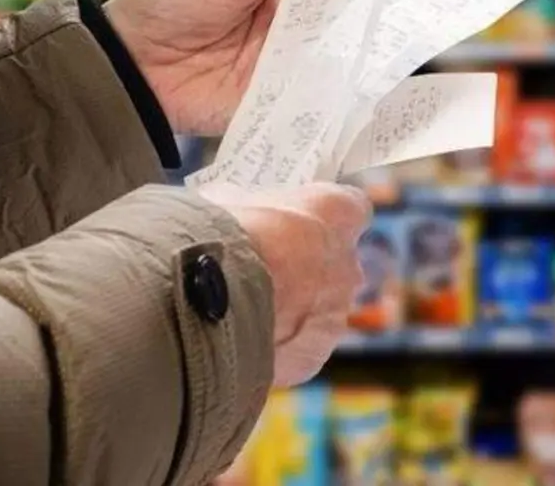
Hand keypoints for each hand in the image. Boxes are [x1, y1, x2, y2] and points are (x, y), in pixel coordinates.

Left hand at [105, 0, 451, 134]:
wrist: (133, 66)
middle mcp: (297, 14)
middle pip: (358, 0)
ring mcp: (296, 56)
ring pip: (354, 44)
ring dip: (389, 34)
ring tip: (427, 20)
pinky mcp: (289, 95)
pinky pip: (333, 90)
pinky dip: (363, 85)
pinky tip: (394, 74)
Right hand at [200, 182, 370, 386]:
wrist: (203, 300)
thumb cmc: (221, 235)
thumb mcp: (230, 199)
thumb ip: (250, 206)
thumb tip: (236, 211)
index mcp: (336, 213)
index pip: (351, 207)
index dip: (324, 216)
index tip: (301, 220)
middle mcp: (347, 264)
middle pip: (337, 264)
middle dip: (307, 267)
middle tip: (267, 268)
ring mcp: (335, 315)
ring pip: (320, 311)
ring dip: (292, 309)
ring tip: (247, 309)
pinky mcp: (313, 356)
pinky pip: (299, 348)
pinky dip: (277, 345)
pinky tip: (243, 338)